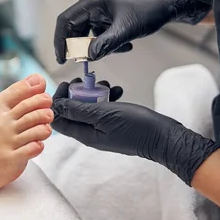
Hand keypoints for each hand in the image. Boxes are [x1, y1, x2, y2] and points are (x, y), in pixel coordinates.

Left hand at [51, 81, 219, 184]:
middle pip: (72, 113)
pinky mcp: (114, 125)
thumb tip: (55, 107)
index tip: (66, 85)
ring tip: (105, 84)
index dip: (58, 101)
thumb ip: (78, 111)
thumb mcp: (103, 115)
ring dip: (94, 93)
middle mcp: (91, 134)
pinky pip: (104, 110)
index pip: (58, 120)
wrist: (163, 137)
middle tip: (84, 81)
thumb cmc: (135, 127)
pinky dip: (108, 98)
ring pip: (89, 109)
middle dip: (76, 94)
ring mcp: (103, 130)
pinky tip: (117, 91)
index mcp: (84, 134)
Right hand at [54, 0, 212, 62]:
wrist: (167, 3)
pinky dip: (109, 43)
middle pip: (75, 28)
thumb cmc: (148, 10)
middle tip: (88, 61)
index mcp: (93, 1)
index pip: (65, 20)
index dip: (60, 40)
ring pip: (89, 34)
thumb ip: (105, 45)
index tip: (62, 58)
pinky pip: (101, 34)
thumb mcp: (125, 30)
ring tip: (118, 49)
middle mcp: (94, 4)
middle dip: (82, 46)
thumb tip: (88, 57)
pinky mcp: (109, 17)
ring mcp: (101, 10)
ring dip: (99, 46)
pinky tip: (126, 45)